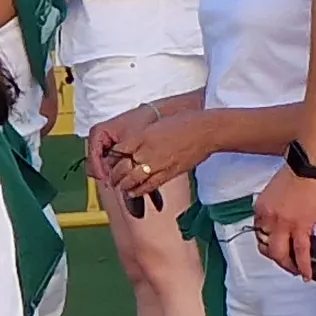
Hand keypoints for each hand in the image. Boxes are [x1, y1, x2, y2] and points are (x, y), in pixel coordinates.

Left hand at [87, 97, 208, 202]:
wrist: (206, 131)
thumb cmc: (186, 123)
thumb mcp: (157, 124)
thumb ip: (142, 136)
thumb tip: (130, 146)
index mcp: (143, 135)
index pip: (118, 150)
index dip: (111, 158)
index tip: (109, 161)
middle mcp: (147, 150)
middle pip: (122, 168)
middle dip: (114, 174)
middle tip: (111, 177)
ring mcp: (158, 164)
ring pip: (132, 179)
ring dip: (123, 184)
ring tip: (120, 185)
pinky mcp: (168, 173)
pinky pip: (148, 186)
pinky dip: (137, 191)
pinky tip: (132, 192)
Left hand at [254, 164, 315, 276]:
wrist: (313, 162)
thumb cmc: (301, 167)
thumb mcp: (281, 188)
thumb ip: (281, 204)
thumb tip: (290, 214)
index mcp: (262, 206)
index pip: (260, 230)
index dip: (269, 240)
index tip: (277, 243)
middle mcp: (268, 218)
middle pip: (267, 247)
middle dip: (276, 257)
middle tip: (285, 261)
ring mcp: (283, 224)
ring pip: (281, 254)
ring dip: (288, 265)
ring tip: (296, 271)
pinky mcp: (301, 227)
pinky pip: (301, 252)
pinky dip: (303, 266)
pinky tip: (307, 274)